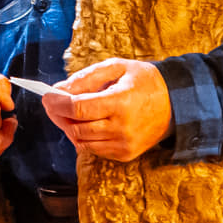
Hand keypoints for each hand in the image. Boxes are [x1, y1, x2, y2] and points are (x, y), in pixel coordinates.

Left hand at [44, 58, 171, 160]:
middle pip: (76, 126)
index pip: (78, 107)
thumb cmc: (144, 81)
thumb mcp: (117, 68)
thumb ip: (86, 77)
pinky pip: (94, 149)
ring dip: (69, 126)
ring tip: (68, 113)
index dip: (57, 103)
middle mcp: (123, 127)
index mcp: (121, 102)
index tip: (46, 97)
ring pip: (81, 140)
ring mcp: (125, 144)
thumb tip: (60, 89)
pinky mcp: (126, 154)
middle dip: (58, 115)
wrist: (176, 103)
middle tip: (52, 104)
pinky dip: (83, 138)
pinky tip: (86, 124)